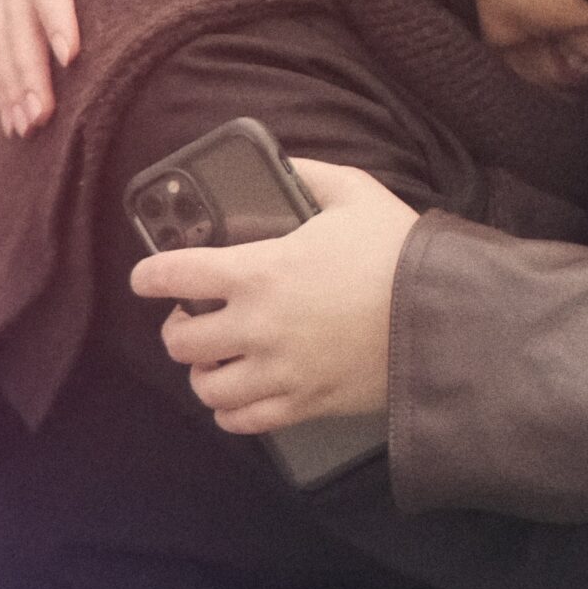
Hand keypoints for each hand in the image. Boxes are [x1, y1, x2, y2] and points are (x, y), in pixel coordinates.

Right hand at [0, 0, 177, 133]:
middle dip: (30, 69)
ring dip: (14, 84)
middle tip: (46, 114)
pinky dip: (5, 81)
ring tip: (30, 128)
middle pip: (20, 20)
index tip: (71, 52)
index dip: (56, 13)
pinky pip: (2, 43)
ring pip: (5, 39)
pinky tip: (16, 121)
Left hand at [132, 159, 419, 433]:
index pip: (178, 274)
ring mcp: (278, 371)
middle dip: (177, 328)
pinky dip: (231, 411)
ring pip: (206, 387)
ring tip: (215, 361)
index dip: (151, 274)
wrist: (442, 317)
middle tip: (190, 319)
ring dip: (203, 372)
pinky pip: (243, 422)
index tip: (145, 277)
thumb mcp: (355, 193)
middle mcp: (257, 326)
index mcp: (260, 270)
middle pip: (181, 340)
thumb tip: (284, 166)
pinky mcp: (303, 404)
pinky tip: (240, 396)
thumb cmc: (397, 252)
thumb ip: (310, 175)